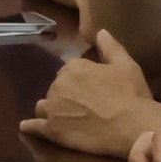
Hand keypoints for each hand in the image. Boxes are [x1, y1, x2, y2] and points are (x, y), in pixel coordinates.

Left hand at [27, 28, 160, 152]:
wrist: (132, 125)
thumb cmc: (131, 94)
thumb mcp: (126, 65)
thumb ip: (110, 47)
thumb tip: (100, 31)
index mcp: (73, 67)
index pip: (69, 72)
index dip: (79, 82)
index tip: (90, 91)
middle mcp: (58, 84)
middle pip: (56, 89)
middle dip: (66, 96)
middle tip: (82, 108)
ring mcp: (52, 108)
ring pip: (44, 106)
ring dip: (51, 110)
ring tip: (63, 120)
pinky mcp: (51, 130)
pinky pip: (33, 127)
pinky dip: (30, 127)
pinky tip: (28, 127)